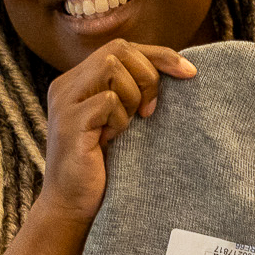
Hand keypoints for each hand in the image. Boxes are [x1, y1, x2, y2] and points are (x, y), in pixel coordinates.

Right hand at [36, 39, 195, 223]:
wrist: (74, 207)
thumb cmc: (104, 167)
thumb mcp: (122, 121)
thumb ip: (134, 93)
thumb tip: (178, 68)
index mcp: (78, 81)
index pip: (122, 48)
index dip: (159, 55)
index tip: (190, 72)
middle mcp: (66, 85)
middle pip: (118, 50)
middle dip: (147, 76)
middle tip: (150, 112)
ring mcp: (64, 102)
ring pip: (111, 67)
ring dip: (132, 97)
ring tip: (125, 127)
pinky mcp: (68, 122)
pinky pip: (107, 101)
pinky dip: (119, 120)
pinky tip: (110, 140)